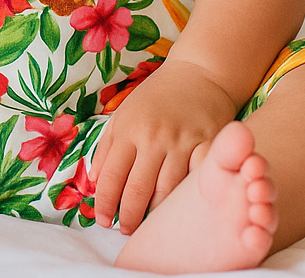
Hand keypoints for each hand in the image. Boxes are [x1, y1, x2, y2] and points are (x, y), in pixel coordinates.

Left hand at [89, 58, 237, 233]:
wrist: (199, 73)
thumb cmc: (157, 97)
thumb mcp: (124, 113)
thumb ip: (106, 146)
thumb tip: (95, 181)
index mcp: (129, 129)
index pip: (112, 176)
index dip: (105, 203)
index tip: (102, 220)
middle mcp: (154, 137)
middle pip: (138, 190)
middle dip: (128, 217)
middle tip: (125, 231)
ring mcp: (183, 142)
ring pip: (168, 192)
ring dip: (157, 215)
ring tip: (149, 226)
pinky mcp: (209, 145)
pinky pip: (197, 181)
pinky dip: (188, 199)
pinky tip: (182, 211)